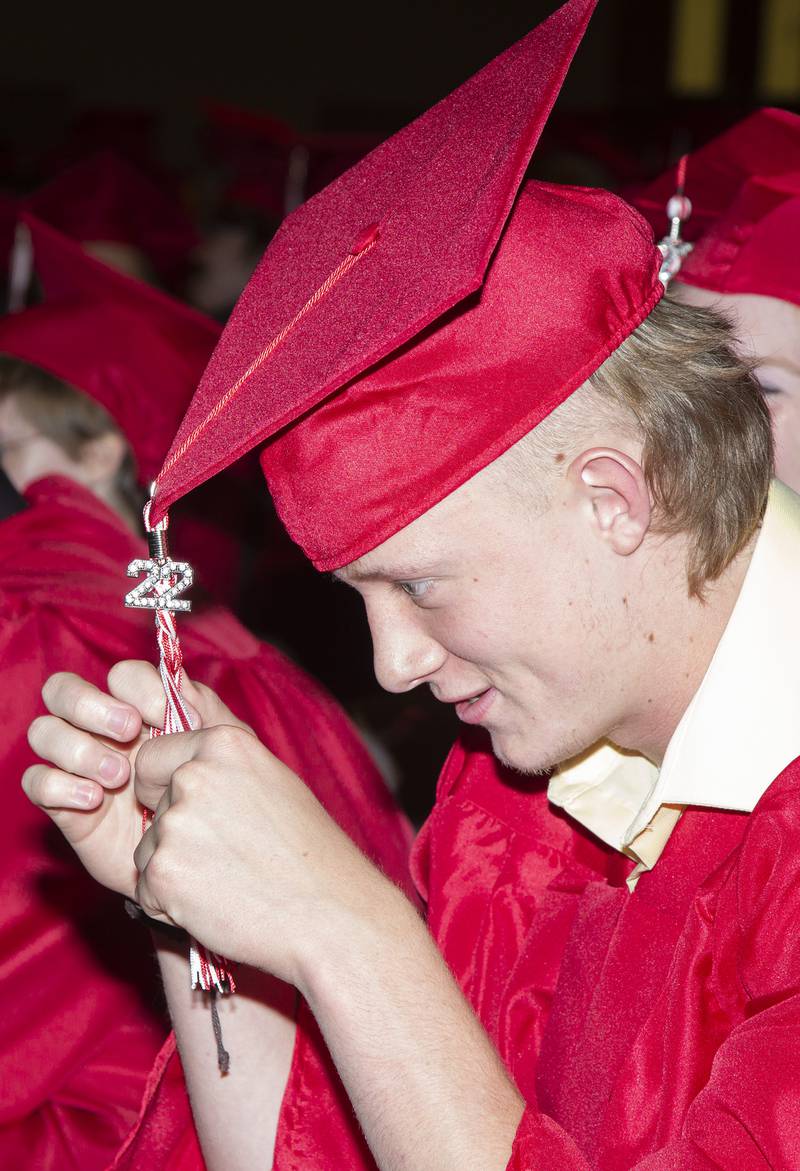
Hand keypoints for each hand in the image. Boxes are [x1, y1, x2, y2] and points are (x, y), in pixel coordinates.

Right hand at [21, 661, 247, 897]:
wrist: (198, 857)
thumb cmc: (211, 795)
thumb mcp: (219, 751)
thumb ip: (204, 711)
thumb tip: (179, 685)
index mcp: (139, 709)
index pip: (121, 675)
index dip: (139, 687)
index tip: (167, 716)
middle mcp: (98, 729)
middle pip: (63, 690)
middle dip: (91, 704)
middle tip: (129, 731)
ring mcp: (76, 764)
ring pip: (44, 732)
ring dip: (78, 748)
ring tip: (119, 776)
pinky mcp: (61, 803)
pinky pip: (36, 781)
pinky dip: (60, 785)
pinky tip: (94, 800)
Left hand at [132, 715, 392, 988]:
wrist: (331, 913)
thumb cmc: (308, 851)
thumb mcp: (270, 782)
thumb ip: (220, 768)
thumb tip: (176, 764)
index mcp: (222, 743)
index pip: (151, 758)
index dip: (162, 788)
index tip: (196, 812)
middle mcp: (193, 775)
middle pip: (152, 808)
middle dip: (177, 835)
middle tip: (230, 856)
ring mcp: (176, 824)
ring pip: (147, 850)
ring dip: (175, 871)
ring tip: (229, 881)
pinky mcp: (164, 872)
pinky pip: (146, 890)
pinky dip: (171, 905)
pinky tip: (218, 904)